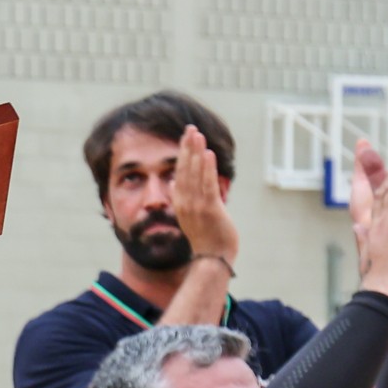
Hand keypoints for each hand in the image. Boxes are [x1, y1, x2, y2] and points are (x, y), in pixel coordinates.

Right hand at [172, 126, 237, 270]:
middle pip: (185, 170)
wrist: (213, 258)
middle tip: (190, 129)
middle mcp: (185, 202)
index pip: (180, 173)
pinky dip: (207, 169)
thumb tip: (174, 185)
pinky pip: (208, 185)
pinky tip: (208, 154)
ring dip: (196, 153)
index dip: (183, 154)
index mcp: (180, 203)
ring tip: (197, 135)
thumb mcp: (191, 216)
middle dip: (188, 148)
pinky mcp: (210, 210)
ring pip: (195, 174)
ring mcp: (197, 206)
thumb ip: (184, 199)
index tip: (186, 138)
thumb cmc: (206, 238)